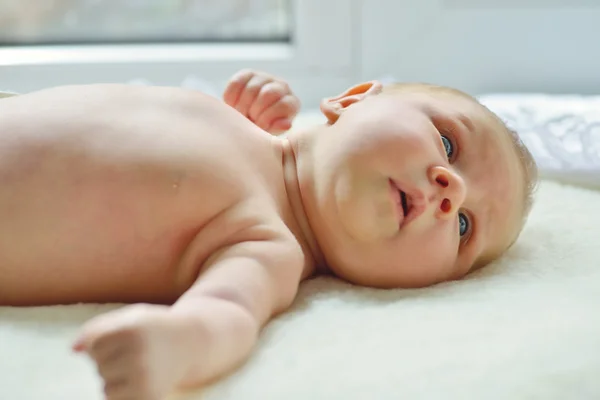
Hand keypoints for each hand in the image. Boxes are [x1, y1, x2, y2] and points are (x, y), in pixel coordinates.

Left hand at [73, 304, 188, 399]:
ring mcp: (144, 378)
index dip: (106, 341)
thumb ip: (97, 328)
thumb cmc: (153, 328)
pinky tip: (139, 379)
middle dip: (112, 360)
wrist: (190, 343)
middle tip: (136, 351)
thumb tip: (73, 350)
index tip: (126, 337)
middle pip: (100, 366)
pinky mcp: (149, 396)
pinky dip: (122, 392)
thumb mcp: (129, 317)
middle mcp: (138, 354)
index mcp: (132, 330)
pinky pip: (115, 399)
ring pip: (106, 386)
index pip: (94, 345)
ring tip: (138, 365)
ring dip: (115, 378)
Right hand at [223, 69, 299, 133]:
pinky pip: (237, 82)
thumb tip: (287, 124)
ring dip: (242, 106)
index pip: (283, 105)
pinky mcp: (248, 74)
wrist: (249, 120)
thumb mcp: (272, 134)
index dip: (268, 118)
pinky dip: (231, 97)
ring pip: (251, 88)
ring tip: (241, 115)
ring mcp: (265, 78)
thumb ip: (278, 128)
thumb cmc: (264, 129)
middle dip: (254, 111)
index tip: (260, 127)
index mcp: (292, 103)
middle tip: (248, 121)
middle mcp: (281, 86)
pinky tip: (232, 106)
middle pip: (267, 94)